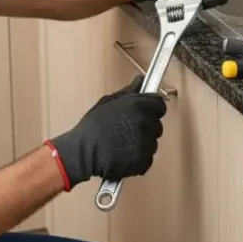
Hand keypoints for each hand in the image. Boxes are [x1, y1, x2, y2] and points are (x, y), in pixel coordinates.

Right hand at [46, 76, 167, 190]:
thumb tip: (142, 80)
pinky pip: (147, 160)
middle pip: (157, 126)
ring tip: (122, 145)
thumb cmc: (93, 125)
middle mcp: (146, 123)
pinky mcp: (143, 161)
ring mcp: (146, 143)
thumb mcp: (108, 102)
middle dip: (146, 128)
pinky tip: (123, 156)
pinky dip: (138, 160)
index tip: (142, 115)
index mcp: (139, 105)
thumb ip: (129, 92)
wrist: (83, 151)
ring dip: (142, 145)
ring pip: (152, 144)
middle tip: (126, 132)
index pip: (159, 106)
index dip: (152, 110)